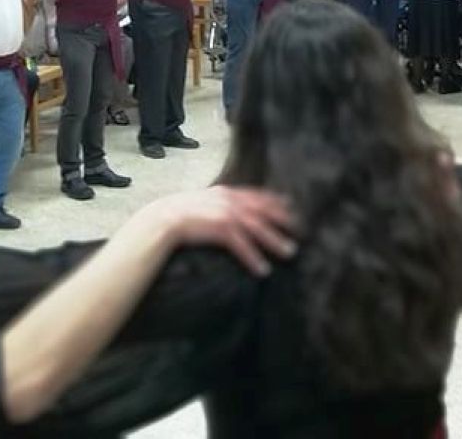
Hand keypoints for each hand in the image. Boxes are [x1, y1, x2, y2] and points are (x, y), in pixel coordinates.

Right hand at [147, 186, 295, 276]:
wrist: (162, 217)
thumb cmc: (180, 213)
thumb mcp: (204, 202)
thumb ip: (219, 203)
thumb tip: (230, 212)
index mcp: (226, 192)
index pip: (256, 195)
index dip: (275, 200)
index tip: (290, 205)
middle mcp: (229, 199)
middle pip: (263, 210)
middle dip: (282, 220)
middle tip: (299, 230)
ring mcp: (225, 213)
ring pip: (257, 227)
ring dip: (275, 241)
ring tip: (289, 252)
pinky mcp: (219, 228)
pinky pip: (242, 245)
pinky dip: (253, 257)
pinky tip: (262, 269)